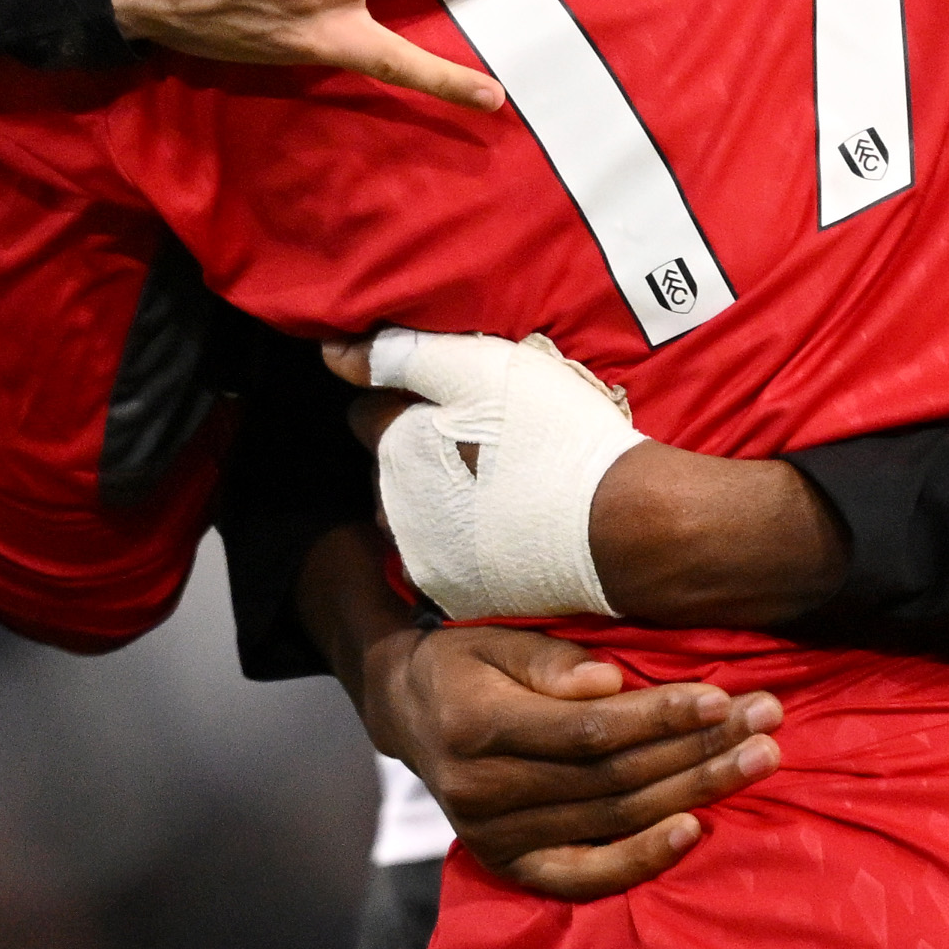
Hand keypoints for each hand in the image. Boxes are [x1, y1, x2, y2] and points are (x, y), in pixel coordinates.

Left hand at [337, 327, 643, 619]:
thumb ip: (400, 355)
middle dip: (414, 457)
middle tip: (478, 444)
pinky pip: (441, 562)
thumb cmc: (553, 434)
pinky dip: (460, 545)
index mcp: (394, 446)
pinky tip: (501, 529)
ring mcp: (423, 557)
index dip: (406, 401)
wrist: (617, 521)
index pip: (366, 414)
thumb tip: (330, 352)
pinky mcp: (455, 595)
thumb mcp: (479, 366)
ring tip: (490, 489)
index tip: (451, 402)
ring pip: (409, 519)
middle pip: (385, 471)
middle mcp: (392, 506)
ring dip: (432, 504)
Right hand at [349, 615, 781, 900]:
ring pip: (614, 818)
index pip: (589, 730)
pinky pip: (585, 876)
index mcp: (476, 725)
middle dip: (698, 750)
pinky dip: (642, 859)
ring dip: (694, 790)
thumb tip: (607, 683)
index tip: (721, 699)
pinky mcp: (511, 867)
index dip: (659, 717)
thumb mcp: (494, 637)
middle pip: (613, 777)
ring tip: (758, 760)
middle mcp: (482, 791)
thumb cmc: (467, 662)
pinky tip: (695, 830)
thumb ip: (547, 659)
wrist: (414, 716)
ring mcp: (496, 838)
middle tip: (766, 724)